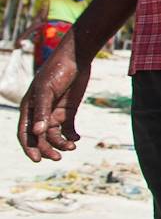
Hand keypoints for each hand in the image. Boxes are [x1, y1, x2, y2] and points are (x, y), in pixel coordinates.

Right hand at [16, 35, 92, 162]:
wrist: (76, 58)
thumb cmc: (57, 71)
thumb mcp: (47, 90)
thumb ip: (42, 111)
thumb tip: (37, 132)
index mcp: (29, 109)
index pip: (24, 134)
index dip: (29, 148)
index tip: (37, 159)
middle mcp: (40, 114)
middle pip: (40, 138)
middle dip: (47, 149)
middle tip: (59, 156)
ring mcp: (54, 113)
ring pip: (54, 135)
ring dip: (61, 144)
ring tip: (72, 146)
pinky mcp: (68, 111)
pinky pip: (68, 129)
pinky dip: (71, 136)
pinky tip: (76, 138)